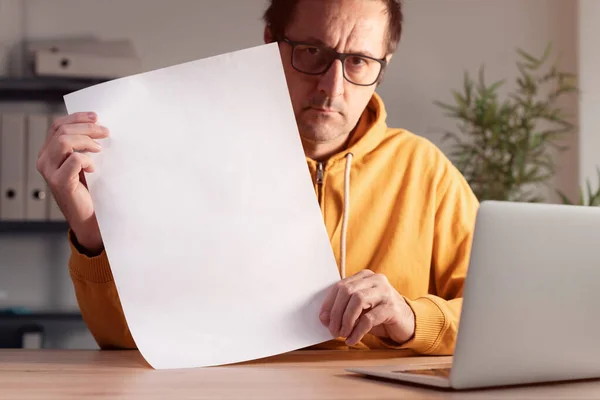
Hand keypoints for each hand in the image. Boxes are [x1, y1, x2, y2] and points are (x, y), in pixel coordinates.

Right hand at [37, 112, 108, 253]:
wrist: (91, 218)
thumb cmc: (90, 191)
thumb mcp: (86, 163)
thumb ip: (83, 147)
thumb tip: (98, 126)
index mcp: (49, 153)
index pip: (58, 125)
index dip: (77, 118)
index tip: (96, 116)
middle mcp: (45, 160)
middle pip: (62, 130)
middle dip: (87, 127)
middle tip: (106, 132)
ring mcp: (49, 172)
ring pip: (63, 141)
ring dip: (86, 141)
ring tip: (99, 149)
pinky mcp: (59, 182)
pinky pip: (73, 160)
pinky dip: (86, 160)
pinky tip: (93, 169)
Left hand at [319, 270, 414, 345]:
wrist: (407, 322)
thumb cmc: (379, 314)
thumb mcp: (360, 308)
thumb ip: (344, 308)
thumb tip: (324, 318)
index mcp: (365, 276)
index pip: (341, 285)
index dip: (329, 303)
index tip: (323, 318)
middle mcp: (376, 280)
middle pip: (347, 291)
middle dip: (336, 312)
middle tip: (333, 329)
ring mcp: (385, 292)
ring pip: (358, 300)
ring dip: (346, 320)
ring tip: (343, 334)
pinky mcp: (392, 308)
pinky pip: (369, 319)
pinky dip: (357, 331)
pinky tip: (352, 340)